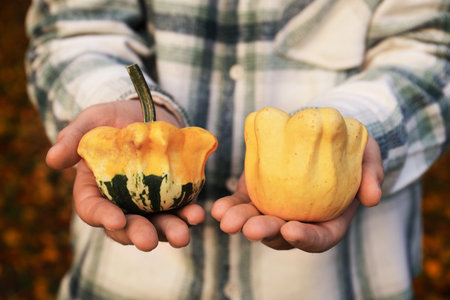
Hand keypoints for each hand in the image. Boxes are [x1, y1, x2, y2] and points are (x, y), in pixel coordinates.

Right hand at [46, 100, 204, 250]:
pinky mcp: (174, 194)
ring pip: (156, 223)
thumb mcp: (91, 120)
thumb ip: (73, 138)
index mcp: (95, 188)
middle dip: (138, 234)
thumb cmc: (114, 117)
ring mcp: (150, 201)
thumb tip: (52, 160)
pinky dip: (188, 214)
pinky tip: (197, 214)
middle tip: (148, 241)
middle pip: (127, 226)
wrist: (149, 112)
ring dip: (169, 231)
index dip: (103, 217)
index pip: (93, 209)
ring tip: (182, 235)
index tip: (116, 220)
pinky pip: (181, 209)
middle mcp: (122, 202)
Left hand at [211, 136, 382, 251]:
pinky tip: (218, 208)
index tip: (292, 229)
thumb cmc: (346, 146)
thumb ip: (372, 174)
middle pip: (283, 235)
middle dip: (267, 233)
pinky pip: (243, 204)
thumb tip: (373, 198)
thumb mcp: (367, 154)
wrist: (318, 132)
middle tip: (252, 229)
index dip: (307, 238)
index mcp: (329, 219)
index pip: (320, 237)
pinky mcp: (258, 193)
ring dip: (242, 223)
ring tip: (226, 220)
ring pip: (258, 222)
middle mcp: (300, 218)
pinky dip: (230, 208)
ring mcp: (277, 208)